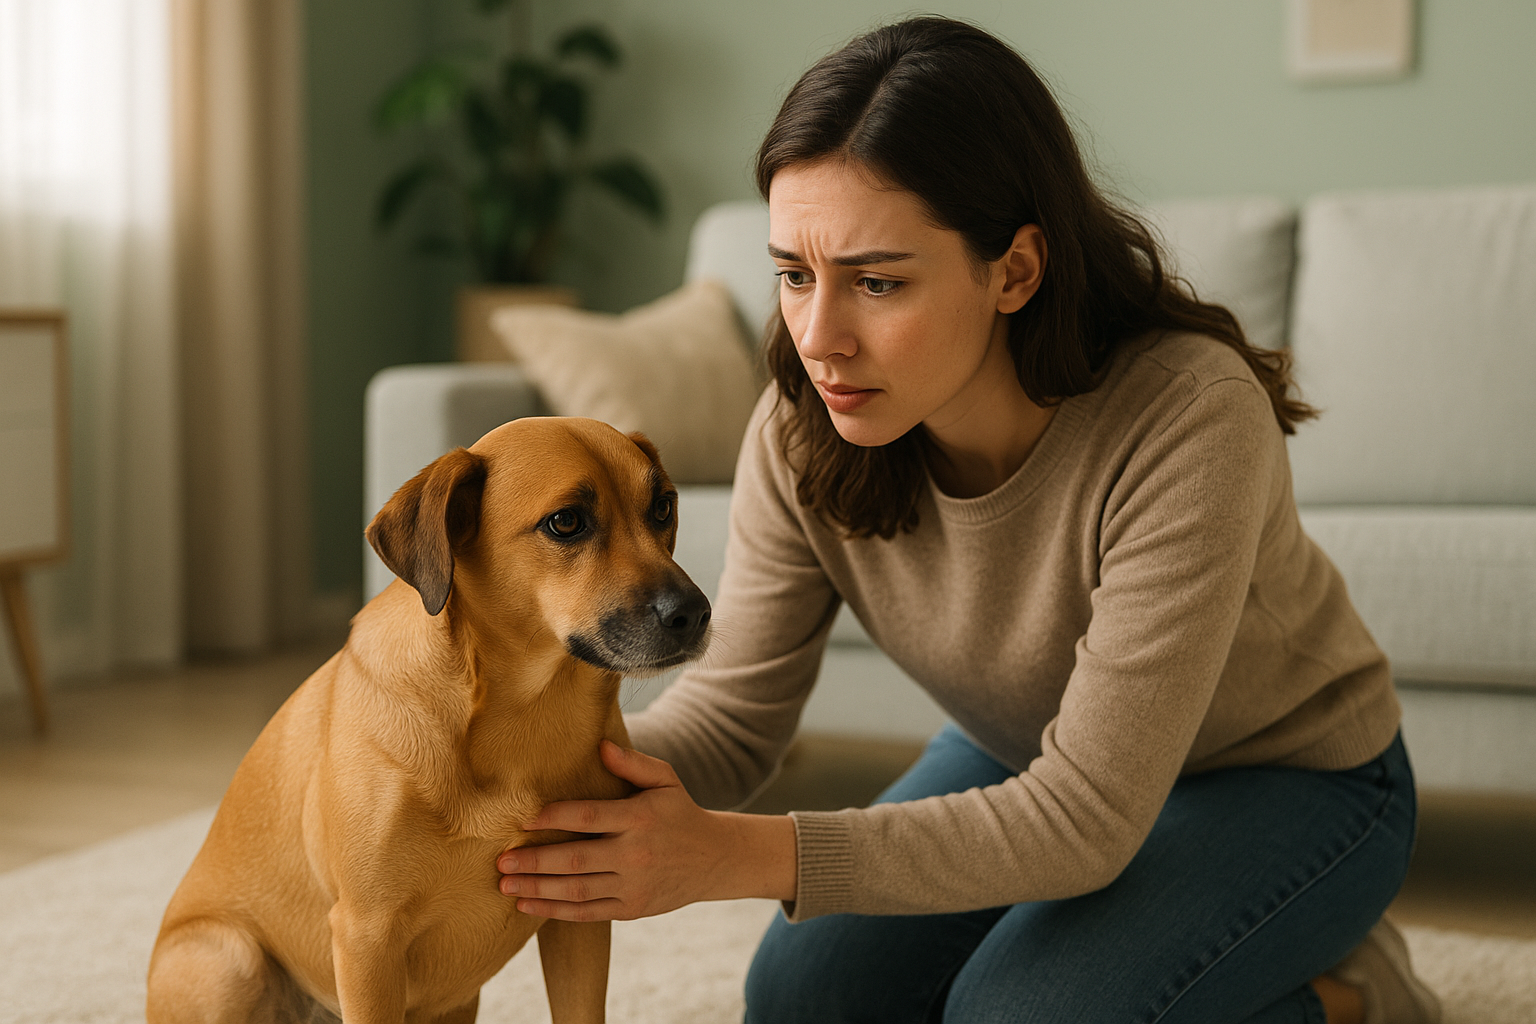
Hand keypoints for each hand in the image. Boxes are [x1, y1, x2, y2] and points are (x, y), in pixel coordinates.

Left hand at [496, 741, 795, 921]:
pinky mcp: (631, 909)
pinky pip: (586, 912)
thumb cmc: (680, 813)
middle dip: (534, 861)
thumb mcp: (666, 780)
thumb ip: (633, 763)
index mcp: (639, 818)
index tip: (523, 819)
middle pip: (575, 859)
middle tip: (501, 859)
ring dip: (536, 888)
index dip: (554, 817)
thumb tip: (600, 746)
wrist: (714, 859)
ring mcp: (633, 885)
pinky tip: (527, 903)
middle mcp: (635, 854)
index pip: (589, 817)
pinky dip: (553, 911)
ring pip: (576, 890)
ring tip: (505, 883)